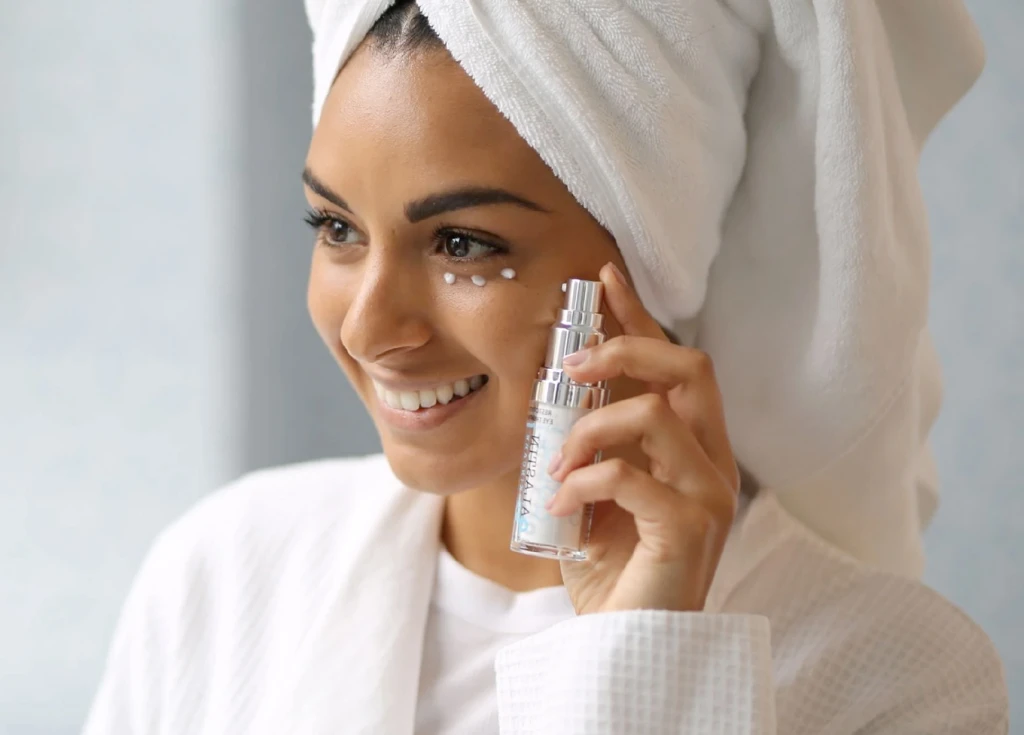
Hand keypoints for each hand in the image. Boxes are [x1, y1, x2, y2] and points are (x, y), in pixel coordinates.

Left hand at [549, 262, 740, 613]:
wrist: (625, 641)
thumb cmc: (610, 566)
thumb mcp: (592, 489)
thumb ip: (588, 440)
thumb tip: (552, 386)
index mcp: (693, 448)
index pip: (675, 364)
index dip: (641, 316)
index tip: (604, 277)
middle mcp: (713, 462)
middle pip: (690, 367)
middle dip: (625, 346)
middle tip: (568, 364)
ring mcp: (709, 493)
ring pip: (654, 414)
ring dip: (588, 428)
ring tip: (555, 464)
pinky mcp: (690, 526)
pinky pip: (631, 476)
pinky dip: (583, 480)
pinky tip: (561, 505)